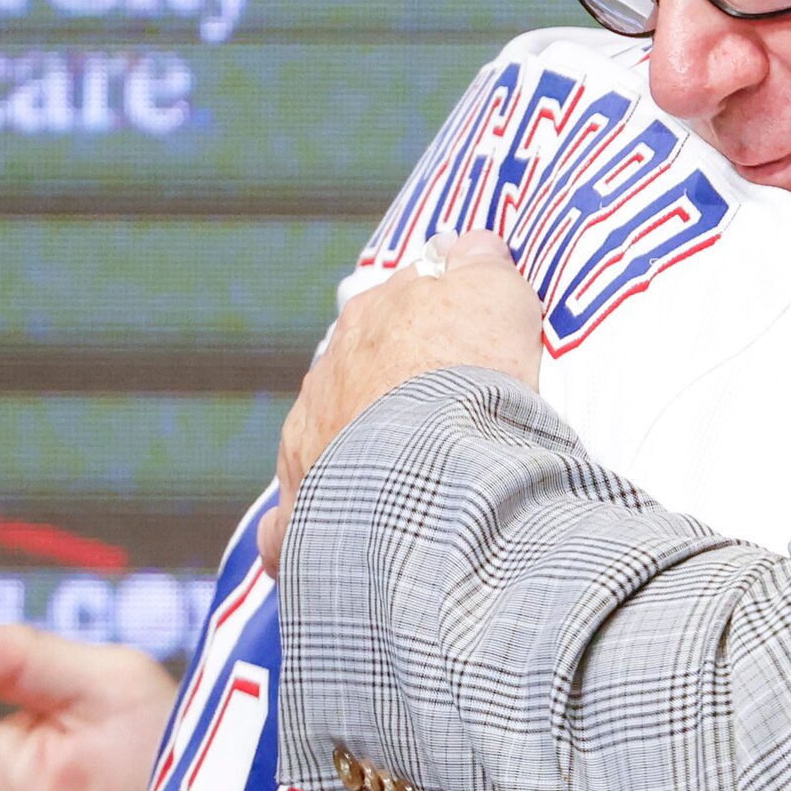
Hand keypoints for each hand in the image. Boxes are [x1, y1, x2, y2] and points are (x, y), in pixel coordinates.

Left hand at [259, 230, 540, 570]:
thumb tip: (474, 245)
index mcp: (370, 322)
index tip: (461, 348)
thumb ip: (484, 265)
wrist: (429, 459)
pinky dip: (309, 534)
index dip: (430, 327)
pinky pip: (292, 528)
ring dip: (357, 456)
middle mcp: (326, 378)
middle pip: (355, 376)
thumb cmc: (467, 375)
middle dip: (388, 391)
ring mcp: (307, 448)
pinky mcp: (301, 519)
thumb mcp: (498, 294)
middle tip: (445, 417)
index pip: (393, 310)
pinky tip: (340, 544)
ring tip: (411, 486)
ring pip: (325, 443)